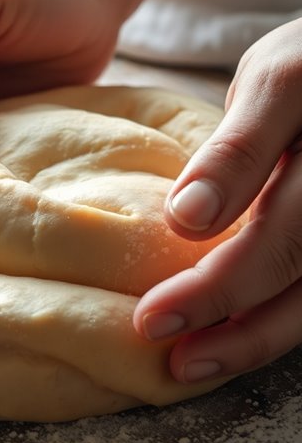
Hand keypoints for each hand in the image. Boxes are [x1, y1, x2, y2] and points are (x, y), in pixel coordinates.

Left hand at [133, 17, 301, 383]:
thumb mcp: (270, 81)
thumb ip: (236, 147)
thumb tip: (186, 218)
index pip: (267, 169)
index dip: (222, 213)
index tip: (170, 253)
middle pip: (295, 248)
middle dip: (225, 295)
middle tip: (154, 327)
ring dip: (257, 334)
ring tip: (191, 361)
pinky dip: (281, 323)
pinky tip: (235, 342)